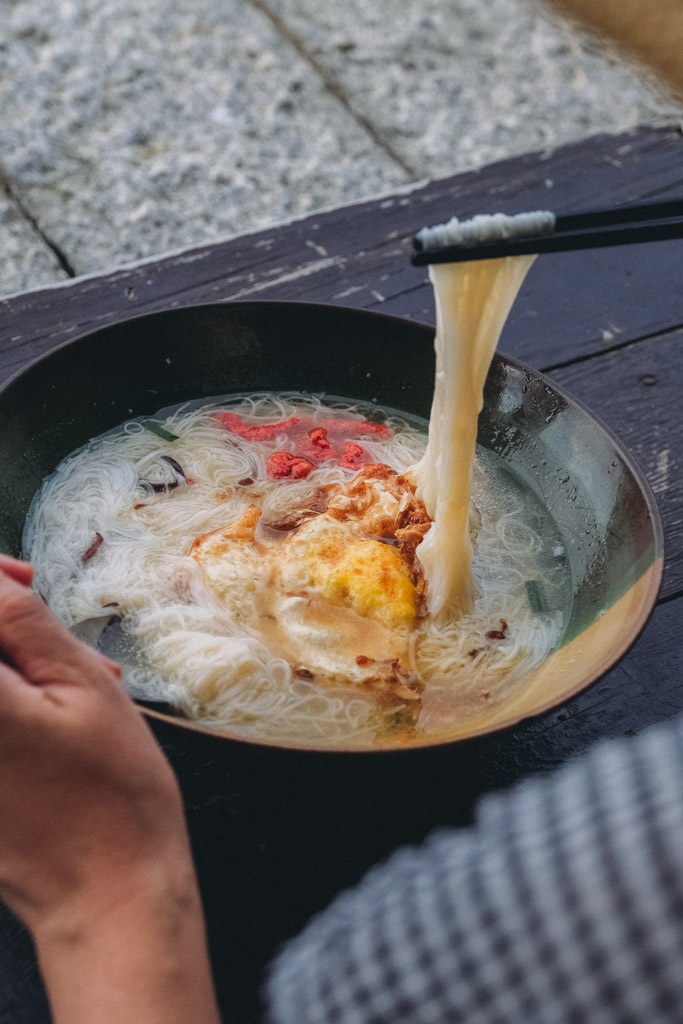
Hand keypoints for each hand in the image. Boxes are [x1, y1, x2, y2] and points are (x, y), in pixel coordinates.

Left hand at [0, 555, 219, 1022]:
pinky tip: (48, 712)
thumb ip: (19, 616)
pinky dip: (11, 702)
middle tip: (47, 625)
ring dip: (13, 665)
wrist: (107, 895)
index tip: (23, 580)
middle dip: (5, 626)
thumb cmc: (109, 796)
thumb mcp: (81, 684)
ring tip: (68, 678)